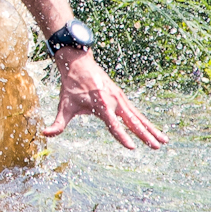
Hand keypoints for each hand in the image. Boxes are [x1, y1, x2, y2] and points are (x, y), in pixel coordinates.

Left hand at [42, 48, 166, 149]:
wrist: (78, 63)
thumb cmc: (70, 86)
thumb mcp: (63, 105)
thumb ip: (57, 123)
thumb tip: (45, 134)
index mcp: (101, 104)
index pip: (113, 125)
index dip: (122, 137)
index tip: (132, 148)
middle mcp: (114, 101)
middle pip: (132, 121)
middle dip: (145, 135)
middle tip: (156, 147)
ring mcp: (120, 98)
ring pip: (138, 117)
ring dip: (152, 129)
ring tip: (164, 141)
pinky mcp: (122, 97)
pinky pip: (136, 112)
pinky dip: (146, 121)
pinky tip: (154, 131)